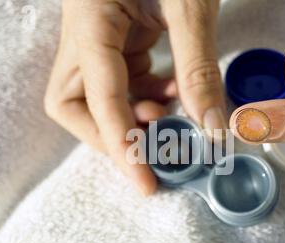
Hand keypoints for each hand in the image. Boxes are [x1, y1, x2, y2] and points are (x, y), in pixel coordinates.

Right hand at [45, 0, 226, 194]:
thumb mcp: (191, 6)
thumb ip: (199, 69)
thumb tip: (212, 130)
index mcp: (90, 20)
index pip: (99, 100)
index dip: (122, 147)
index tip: (145, 183)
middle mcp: (83, 33)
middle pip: (72, 104)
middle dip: (106, 133)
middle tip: (149, 142)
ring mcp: (97, 36)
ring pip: (94, 97)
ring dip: (130, 116)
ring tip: (170, 112)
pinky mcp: (116, 37)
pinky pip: (120, 81)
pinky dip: (145, 97)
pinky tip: (174, 92)